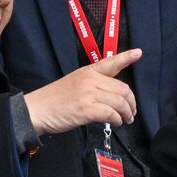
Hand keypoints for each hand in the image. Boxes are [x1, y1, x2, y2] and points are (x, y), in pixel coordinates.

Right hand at [23, 49, 141, 133]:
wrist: (38, 109)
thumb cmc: (55, 100)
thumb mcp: (75, 85)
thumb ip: (93, 89)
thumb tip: (109, 102)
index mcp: (88, 71)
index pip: (110, 62)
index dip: (126, 58)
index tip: (138, 53)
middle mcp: (90, 80)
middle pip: (122, 89)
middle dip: (131, 103)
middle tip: (131, 113)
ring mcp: (88, 94)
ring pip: (119, 102)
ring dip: (127, 113)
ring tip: (126, 120)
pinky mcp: (86, 109)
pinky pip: (111, 114)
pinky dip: (117, 120)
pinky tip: (116, 123)